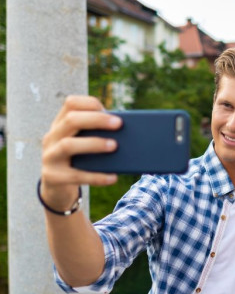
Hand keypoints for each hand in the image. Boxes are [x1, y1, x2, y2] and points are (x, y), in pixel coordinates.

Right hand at [40, 95, 121, 209]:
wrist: (56, 189)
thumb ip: (96, 136)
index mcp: (60, 125)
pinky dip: (96, 176)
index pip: (70, 104)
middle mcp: (52, 137)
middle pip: (71, 120)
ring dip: (94, 144)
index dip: (89, 103)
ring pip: (69, 145)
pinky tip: (113, 177)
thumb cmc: (77, 162)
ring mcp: (50, 157)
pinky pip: (76, 176)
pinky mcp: (52, 177)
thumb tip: (126, 133)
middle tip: (119, 124)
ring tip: (115, 146)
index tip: (107, 109)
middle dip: (96, 120)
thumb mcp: (83, 146)